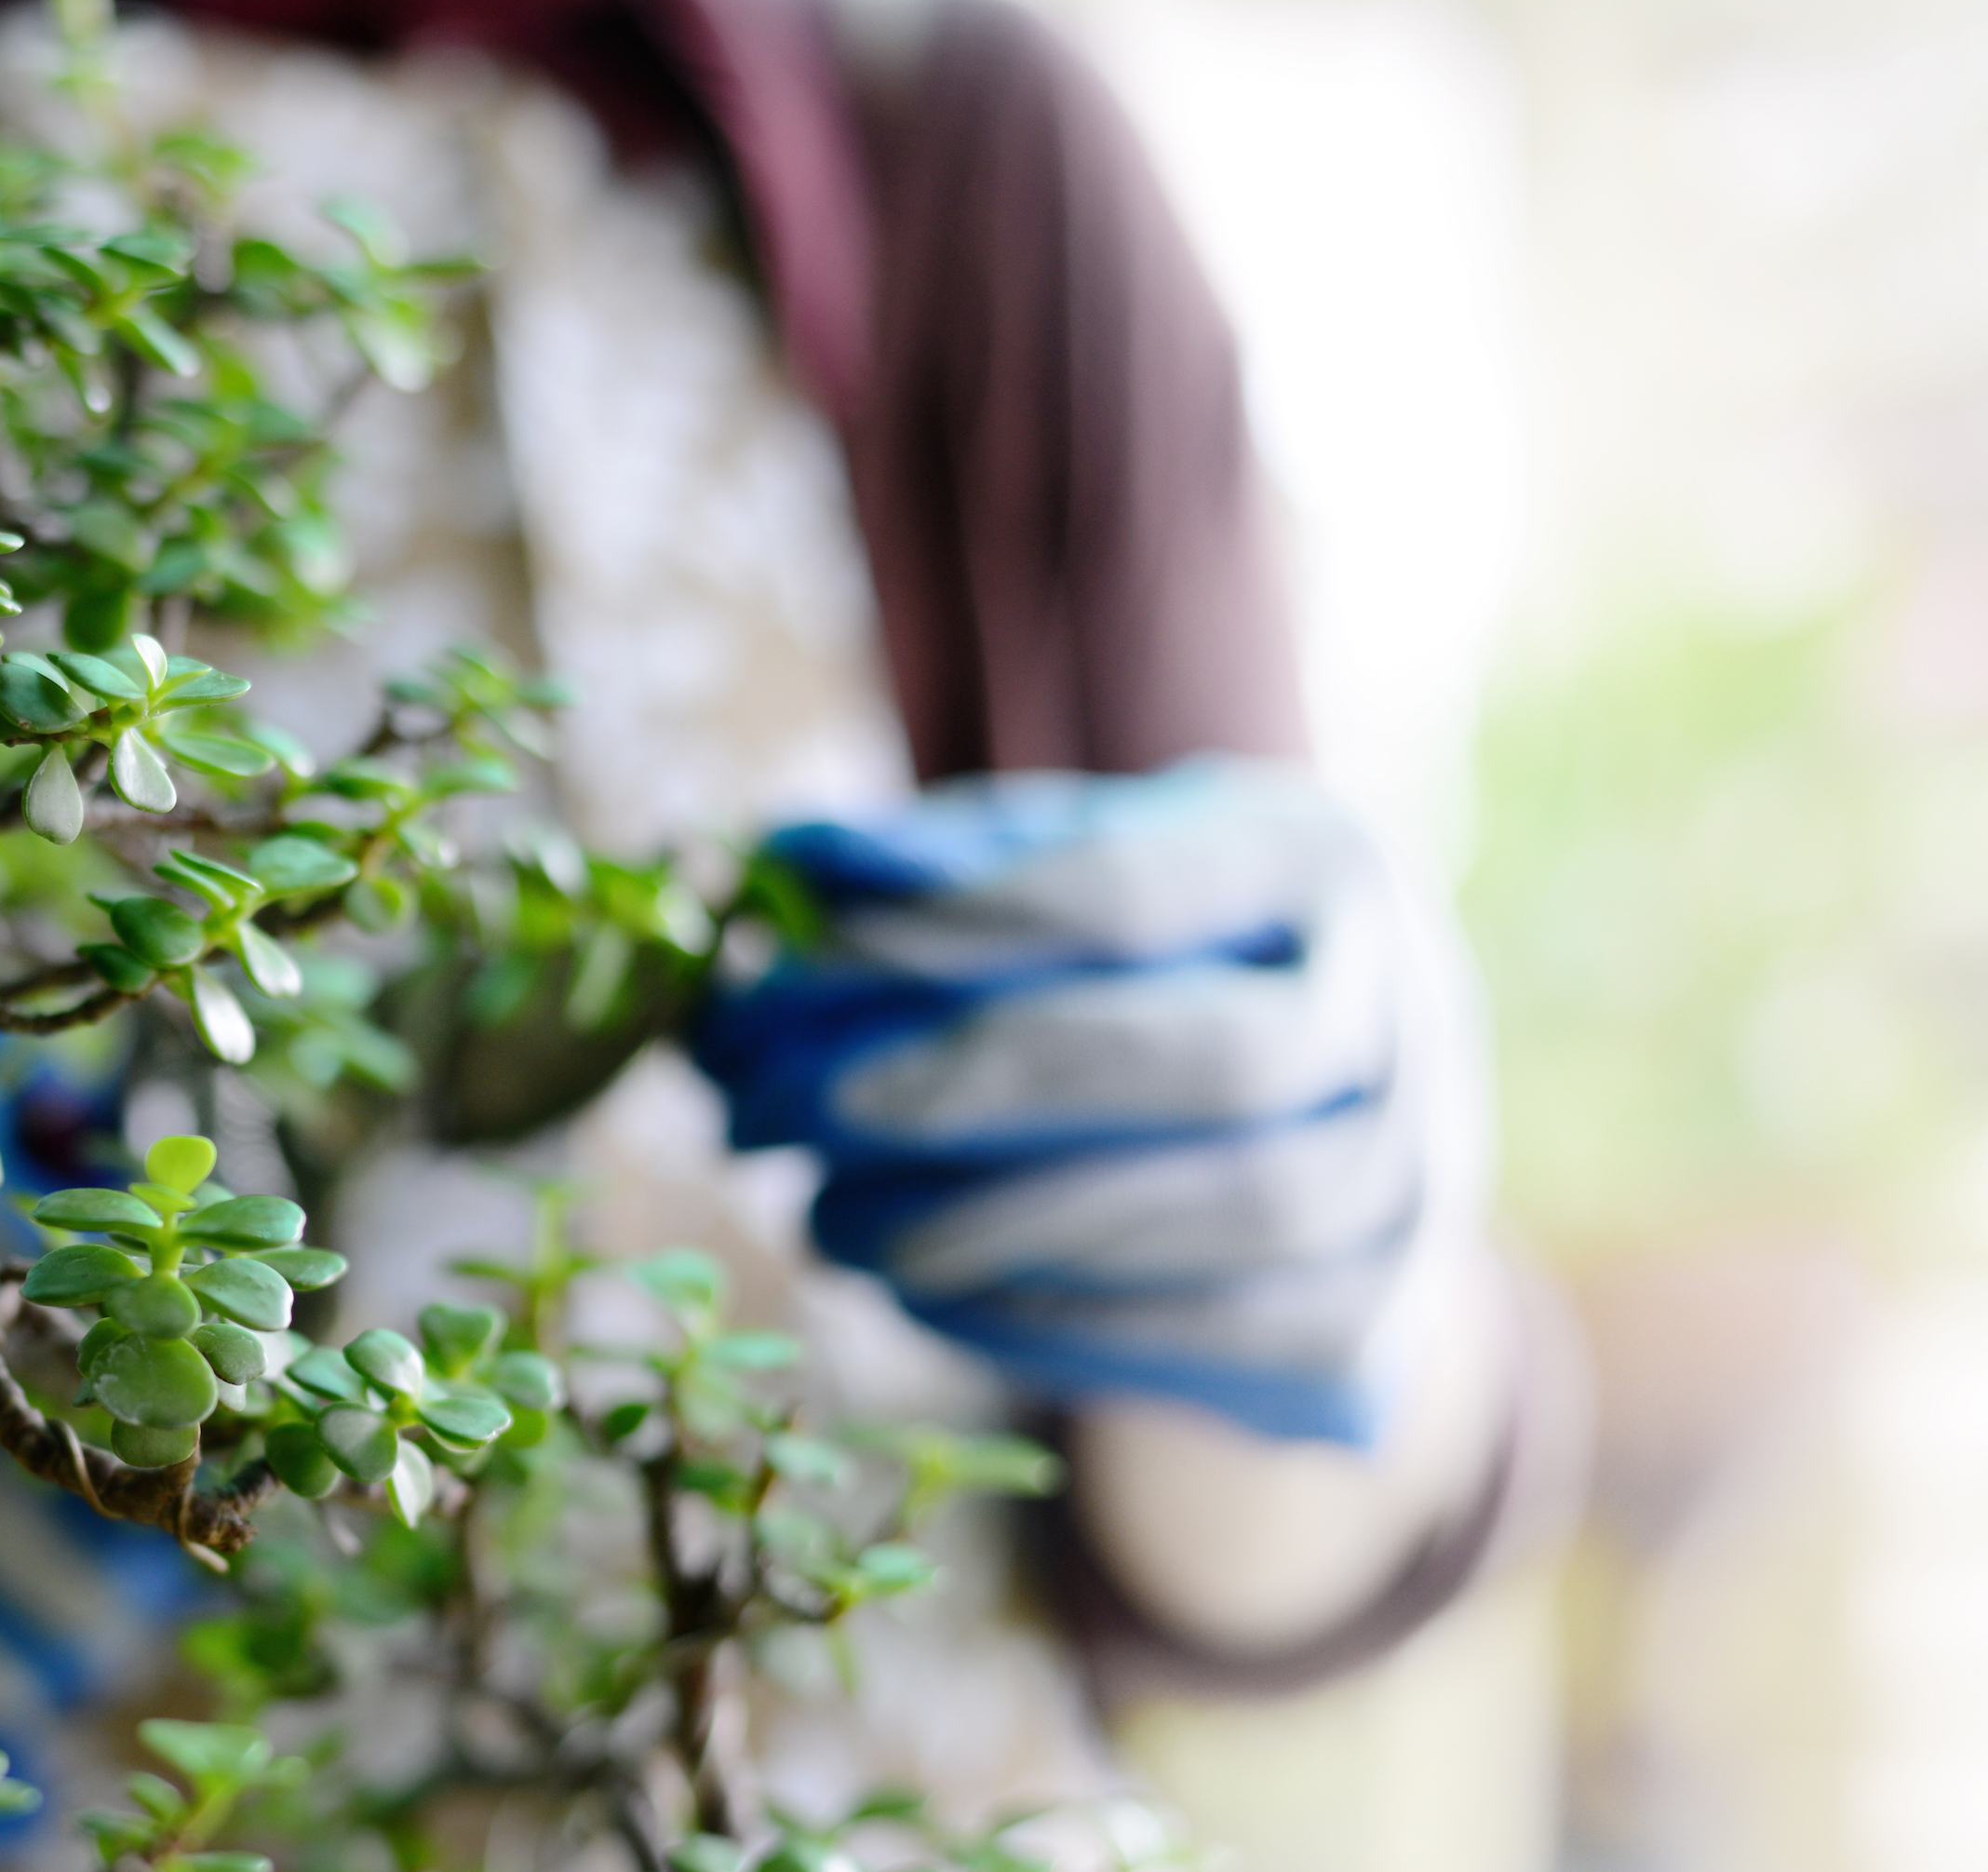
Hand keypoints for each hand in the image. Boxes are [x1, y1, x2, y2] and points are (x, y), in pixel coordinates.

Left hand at [691, 761, 1479, 1445]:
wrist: (1304, 1119)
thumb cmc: (1133, 966)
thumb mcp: (1062, 874)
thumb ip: (943, 868)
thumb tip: (791, 865)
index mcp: (1321, 866)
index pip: (1134, 894)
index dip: (960, 932)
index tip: (803, 966)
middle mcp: (1408, 1019)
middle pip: (1210, 1064)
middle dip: (983, 1091)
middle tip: (797, 1117)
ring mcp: (1410, 1184)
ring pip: (1224, 1215)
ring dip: (996, 1230)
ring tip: (827, 1223)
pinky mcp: (1368, 1327)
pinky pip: (1212, 1337)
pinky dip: (1045, 1321)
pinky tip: (917, 1295)